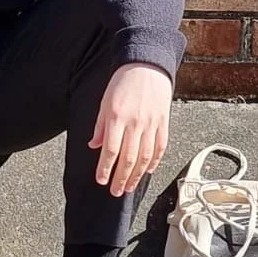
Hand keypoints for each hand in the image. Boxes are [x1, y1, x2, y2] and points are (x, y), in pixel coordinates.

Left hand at [89, 63, 172, 197]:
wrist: (147, 65)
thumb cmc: (123, 81)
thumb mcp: (105, 101)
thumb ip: (100, 126)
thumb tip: (94, 146)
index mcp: (117, 117)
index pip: (110, 150)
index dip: (105, 168)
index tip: (101, 180)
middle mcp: (135, 123)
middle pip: (128, 158)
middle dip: (121, 178)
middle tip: (115, 191)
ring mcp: (151, 124)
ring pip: (145, 157)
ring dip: (136, 175)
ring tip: (129, 186)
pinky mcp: (163, 122)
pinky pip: (160, 147)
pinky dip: (154, 162)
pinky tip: (147, 171)